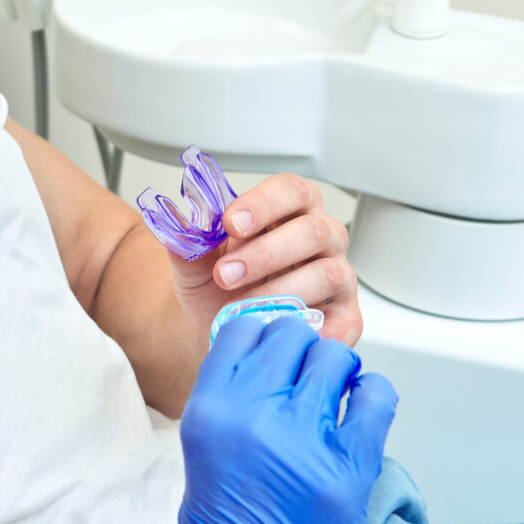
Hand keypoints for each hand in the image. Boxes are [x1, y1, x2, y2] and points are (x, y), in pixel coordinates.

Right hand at [158, 317, 398, 523]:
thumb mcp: (203, 458)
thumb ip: (231, 406)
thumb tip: (268, 363)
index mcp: (208, 412)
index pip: (244, 330)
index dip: (265, 335)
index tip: (277, 352)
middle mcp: (254, 416)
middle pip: (292, 338)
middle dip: (304, 354)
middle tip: (308, 382)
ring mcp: (304, 440)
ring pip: (336, 358)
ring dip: (339, 374)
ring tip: (334, 402)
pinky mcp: (351, 467)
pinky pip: (377, 396)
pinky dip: (373, 397)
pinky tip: (360, 417)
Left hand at [169, 172, 363, 346]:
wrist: (227, 327)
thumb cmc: (221, 286)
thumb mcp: (196, 265)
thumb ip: (189, 244)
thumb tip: (176, 227)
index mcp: (291, 210)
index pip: (290, 190)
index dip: (263, 203)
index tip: (230, 222)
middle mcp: (322, 237)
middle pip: (312, 231)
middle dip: (265, 253)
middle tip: (227, 274)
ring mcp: (338, 276)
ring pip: (328, 273)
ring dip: (282, 290)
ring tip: (243, 307)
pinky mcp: (346, 316)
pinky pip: (347, 321)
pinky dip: (323, 330)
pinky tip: (292, 332)